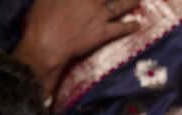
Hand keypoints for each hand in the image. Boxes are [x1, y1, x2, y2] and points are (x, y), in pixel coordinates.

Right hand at [15, 0, 141, 93]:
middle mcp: (93, 0)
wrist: (48, 43)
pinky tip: (137, 25)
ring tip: (139, 0)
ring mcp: (100, 15)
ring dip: (132, 1)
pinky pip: (121, 29)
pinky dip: (131, 26)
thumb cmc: (42, 18)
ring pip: (122, 6)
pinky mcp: (103, 32)